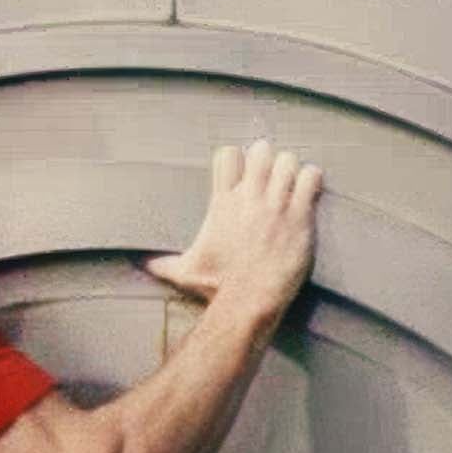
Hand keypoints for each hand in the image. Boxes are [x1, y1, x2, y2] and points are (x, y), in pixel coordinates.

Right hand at [144, 139, 322, 321]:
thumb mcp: (184, 271)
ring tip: (289, 179)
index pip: (228, 156)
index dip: (235, 158)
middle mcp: (249, 199)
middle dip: (265, 158)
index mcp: (221, 204)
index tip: (240, 170)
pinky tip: (307, 188)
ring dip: (289, 167)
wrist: (249, 300)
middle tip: (268, 172)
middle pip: (261, 151)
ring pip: (288, 161)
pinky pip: (310, 178)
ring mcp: (276, 206)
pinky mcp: (300, 216)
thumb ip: (162, 262)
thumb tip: (141, 265)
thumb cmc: (217, 287)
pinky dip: (310, 178)